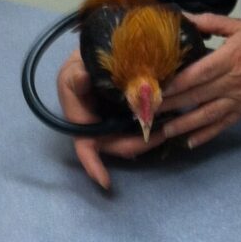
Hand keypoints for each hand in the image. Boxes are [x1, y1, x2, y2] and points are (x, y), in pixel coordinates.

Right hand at [56, 46, 166, 190]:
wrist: (91, 59)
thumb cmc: (78, 68)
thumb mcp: (73, 70)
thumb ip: (76, 77)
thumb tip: (82, 78)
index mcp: (81, 123)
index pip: (85, 149)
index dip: (94, 166)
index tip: (106, 182)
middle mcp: (98, 129)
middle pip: (118, 146)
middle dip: (139, 145)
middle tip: (162, 135)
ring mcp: (113, 125)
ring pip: (131, 138)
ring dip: (147, 138)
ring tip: (167, 129)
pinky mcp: (126, 117)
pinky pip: (138, 126)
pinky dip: (150, 125)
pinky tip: (166, 119)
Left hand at [158, 13, 240, 149]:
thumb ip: (211, 22)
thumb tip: (183, 17)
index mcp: (231, 58)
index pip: (200, 73)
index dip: (178, 83)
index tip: (157, 88)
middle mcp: (234, 82)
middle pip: (198, 95)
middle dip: (172, 104)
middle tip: (148, 111)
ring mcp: (239, 99)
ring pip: (207, 114)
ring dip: (184, 124)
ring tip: (163, 131)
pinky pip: (223, 124)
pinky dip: (206, 135)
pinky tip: (190, 142)